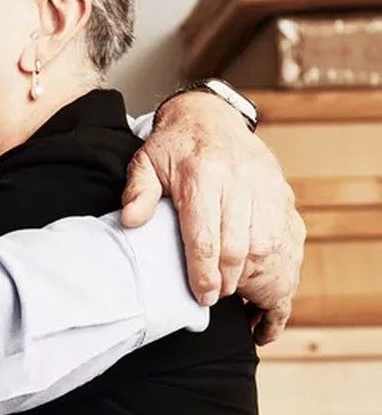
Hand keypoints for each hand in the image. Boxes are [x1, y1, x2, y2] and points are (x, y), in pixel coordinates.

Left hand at [121, 91, 304, 340]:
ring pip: (265, 243)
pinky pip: (283, 232)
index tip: (203, 296)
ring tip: (235, 289)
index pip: (204, 235)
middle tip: (215, 297)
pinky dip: (274, 258)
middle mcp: (238, 180)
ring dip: (253, 273)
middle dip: (228, 279)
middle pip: (238, 245)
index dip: (204, 271)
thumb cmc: (173, 147)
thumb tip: (130, 220)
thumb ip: (137, 192)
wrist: (211, 117)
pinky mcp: (279, 190)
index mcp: (202, 176)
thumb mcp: (146, 162)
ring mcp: (264, 185)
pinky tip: (259, 272)